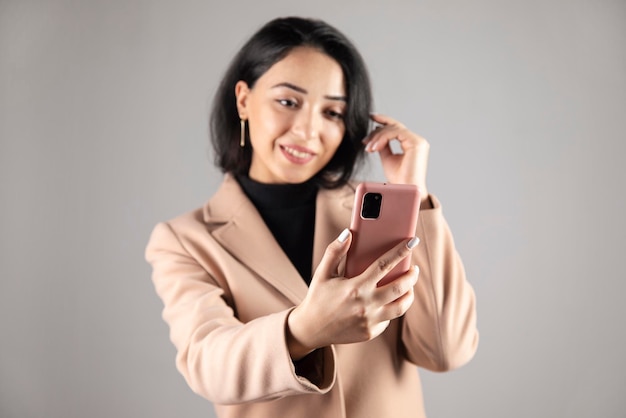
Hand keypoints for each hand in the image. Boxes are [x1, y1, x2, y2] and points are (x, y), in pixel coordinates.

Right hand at [286, 229, 419, 359]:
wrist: (311, 330)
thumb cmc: (318, 297)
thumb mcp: (323, 273)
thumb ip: (334, 252)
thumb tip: (347, 233)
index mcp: (355, 288)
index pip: (383, 265)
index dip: (400, 252)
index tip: (411, 242)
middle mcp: (365, 306)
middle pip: (399, 288)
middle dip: (411, 275)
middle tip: (414, 268)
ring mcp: (369, 321)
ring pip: (400, 307)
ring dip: (409, 294)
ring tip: (409, 285)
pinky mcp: (370, 333)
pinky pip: (388, 319)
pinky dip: (391, 307)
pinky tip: (389, 300)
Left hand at [363, 113, 429, 202]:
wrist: (404, 191)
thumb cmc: (398, 179)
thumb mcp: (387, 158)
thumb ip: (383, 146)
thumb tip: (376, 136)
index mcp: (412, 143)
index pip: (397, 128)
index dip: (384, 120)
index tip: (371, 117)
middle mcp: (417, 140)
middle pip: (394, 126)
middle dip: (377, 130)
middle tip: (365, 140)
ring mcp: (418, 141)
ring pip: (393, 129)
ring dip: (377, 137)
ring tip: (369, 148)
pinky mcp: (417, 143)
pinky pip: (396, 133)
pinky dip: (382, 138)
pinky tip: (375, 147)